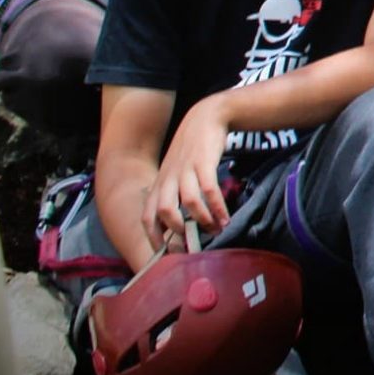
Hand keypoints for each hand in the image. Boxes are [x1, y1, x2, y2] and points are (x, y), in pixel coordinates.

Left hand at [143, 95, 231, 251]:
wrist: (204, 118)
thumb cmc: (189, 152)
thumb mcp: (173, 174)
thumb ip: (171, 197)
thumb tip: (175, 228)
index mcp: (158, 186)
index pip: (147, 219)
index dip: (154, 239)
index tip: (167, 256)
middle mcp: (168, 180)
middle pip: (165, 212)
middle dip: (179, 232)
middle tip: (194, 244)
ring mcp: (185, 171)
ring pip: (188, 203)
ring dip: (202, 221)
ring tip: (215, 230)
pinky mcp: (203, 163)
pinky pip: (209, 190)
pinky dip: (217, 207)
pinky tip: (225, 217)